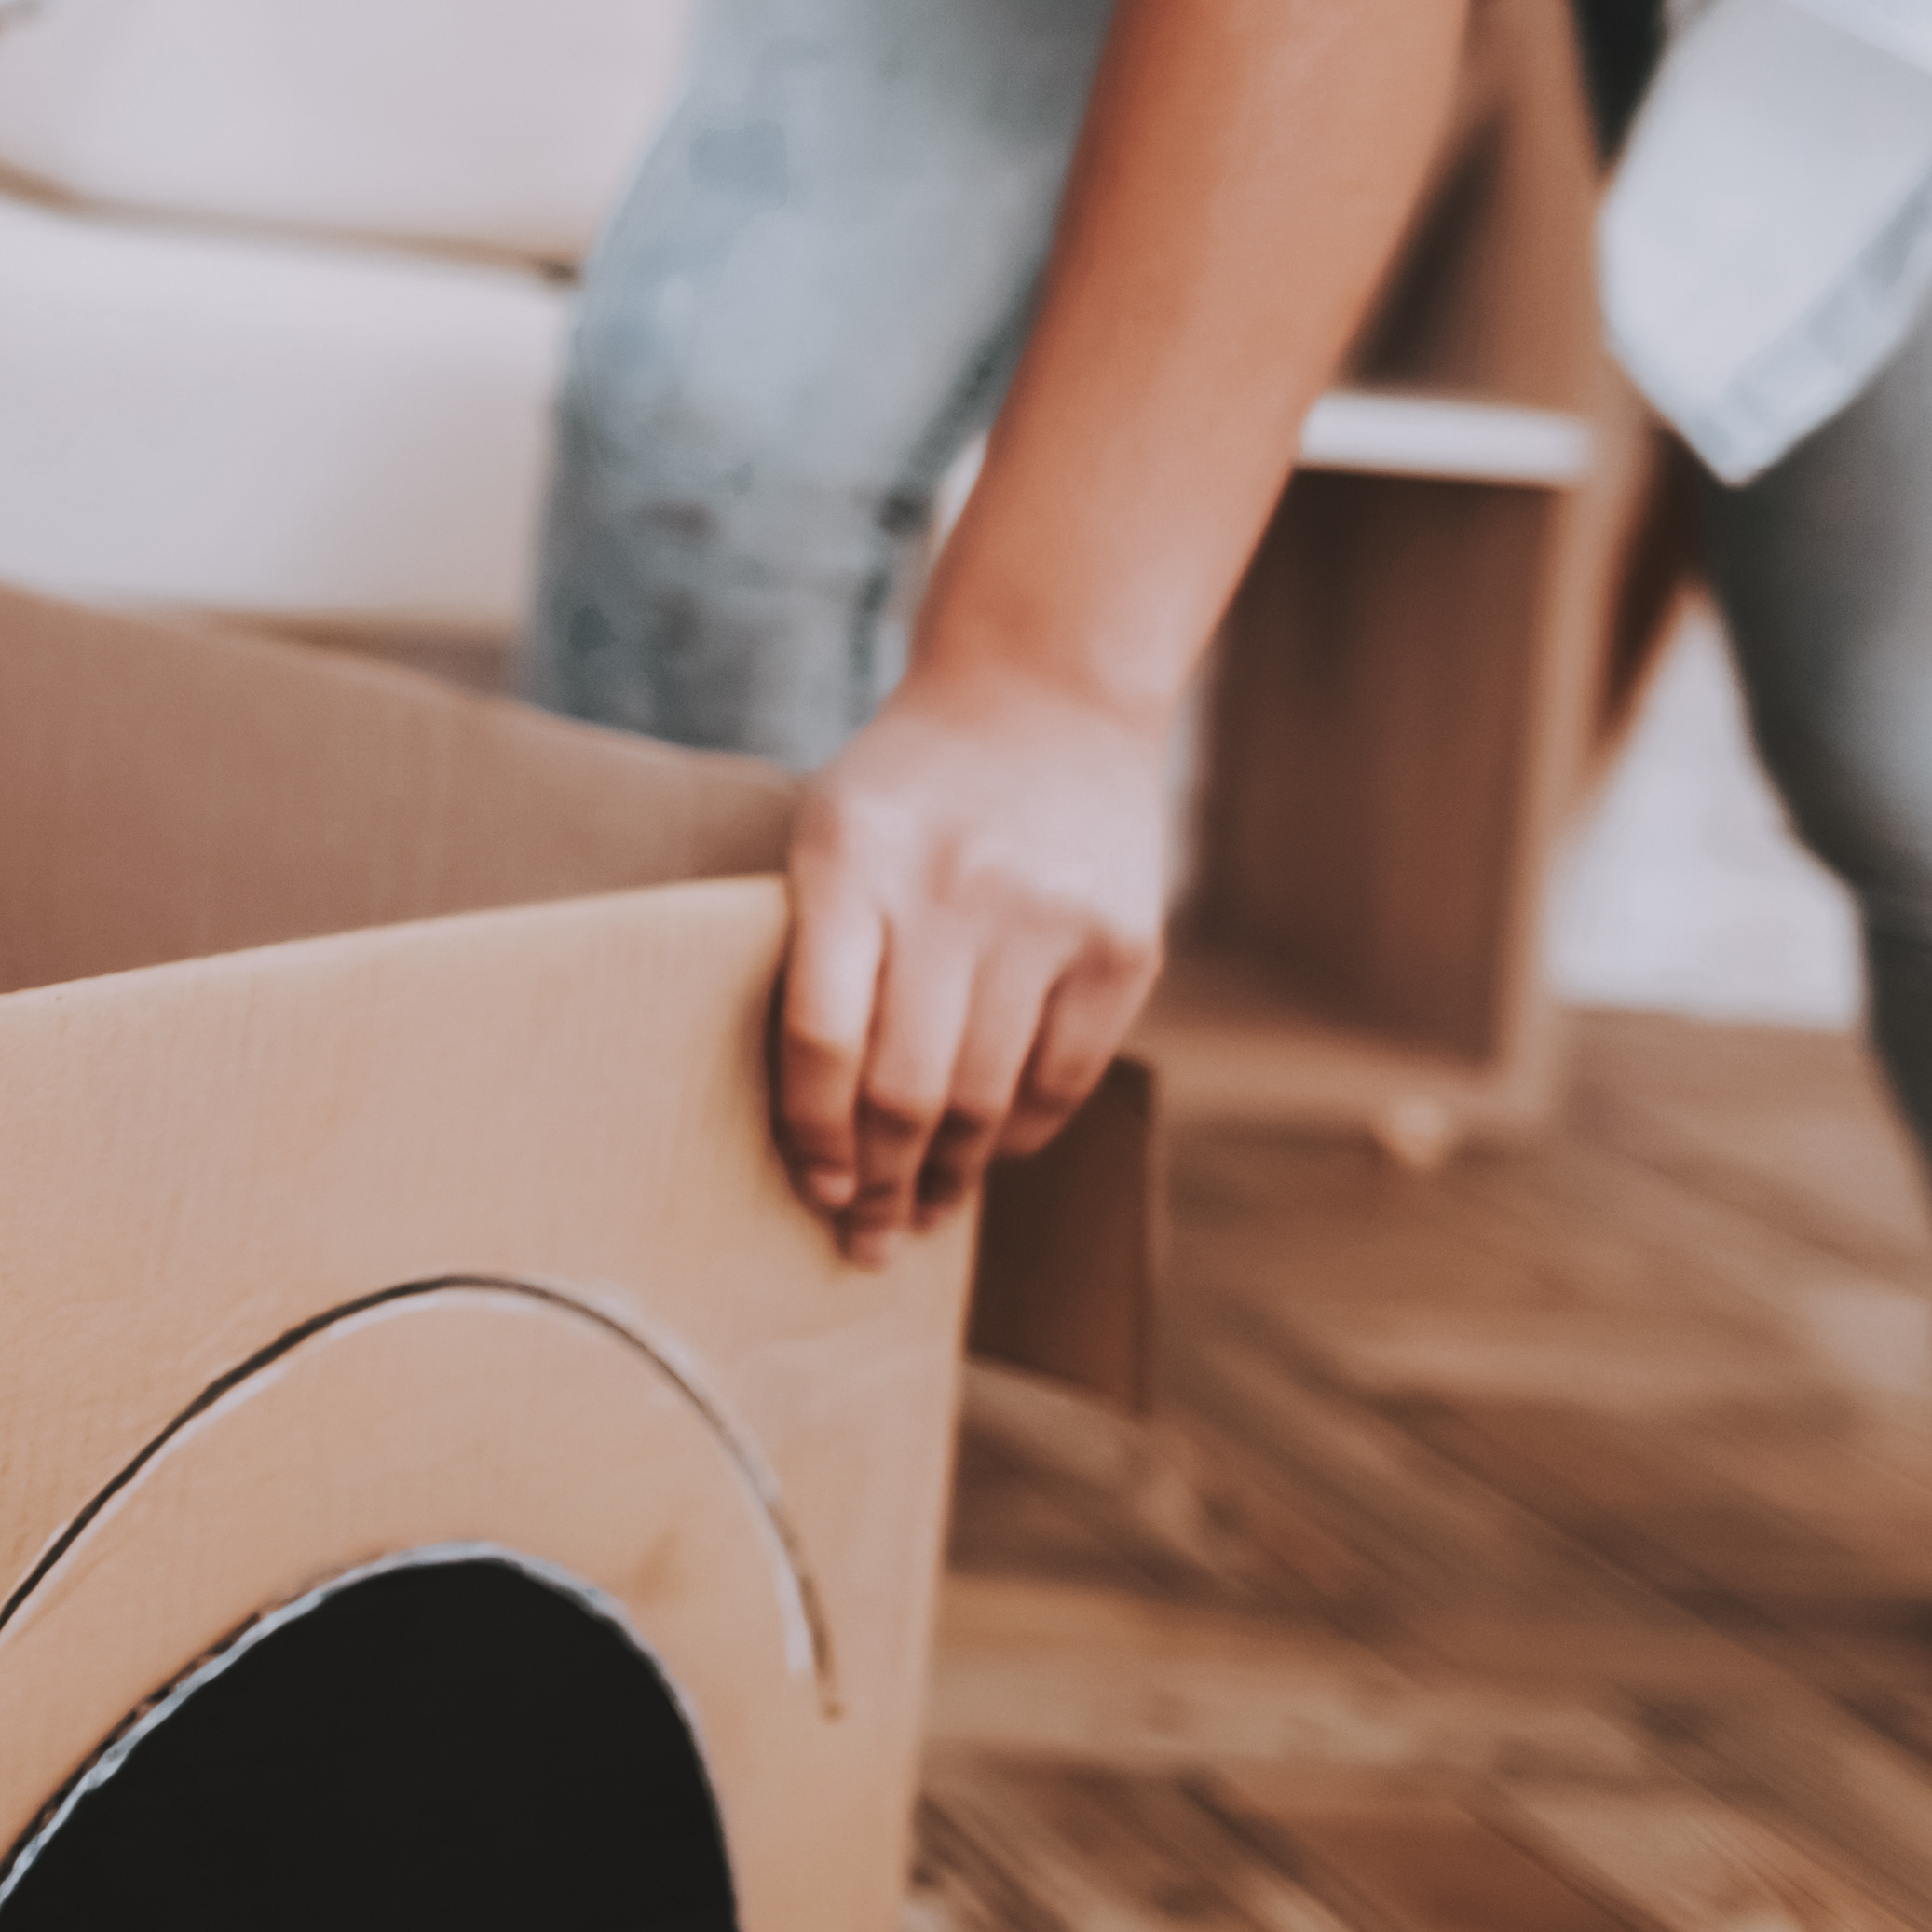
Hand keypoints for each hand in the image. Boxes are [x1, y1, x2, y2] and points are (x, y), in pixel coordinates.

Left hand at [772, 640, 1178, 1266]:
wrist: (1044, 693)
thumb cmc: (907, 788)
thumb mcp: (830, 834)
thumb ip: (816, 957)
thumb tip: (819, 1127)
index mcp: (849, 863)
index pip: (821, 1040)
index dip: (812, 1135)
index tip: (810, 1186)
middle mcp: (950, 892)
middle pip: (906, 1089)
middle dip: (878, 1183)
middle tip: (863, 1238)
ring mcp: (1045, 919)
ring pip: (989, 1099)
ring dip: (951, 1174)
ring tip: (922, 1212)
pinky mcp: (1120, 944)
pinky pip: (1062, 1078)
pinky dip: (1021, 1132)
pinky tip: (992, 1151)